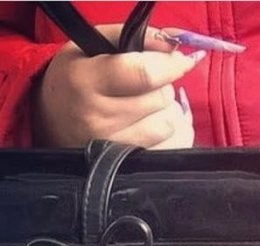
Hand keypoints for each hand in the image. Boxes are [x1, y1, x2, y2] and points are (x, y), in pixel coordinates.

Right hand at [34, 25, 200, 148]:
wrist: (53, 126)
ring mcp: (116, 150)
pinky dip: (172, 134)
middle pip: (161, 98)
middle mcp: (99, 120)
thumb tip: (174, 48)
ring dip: (166, 111)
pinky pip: (173, 146)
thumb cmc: (76, 81)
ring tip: (145, 107)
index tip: (181, 60)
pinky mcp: (132, 168)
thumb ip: (135, 38)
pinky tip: (153, 126)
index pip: (143, 74)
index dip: (169, 65)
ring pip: (170, 123)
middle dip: (161, 86)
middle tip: (143, 87)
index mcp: (85, 83)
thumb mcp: (92, 47)